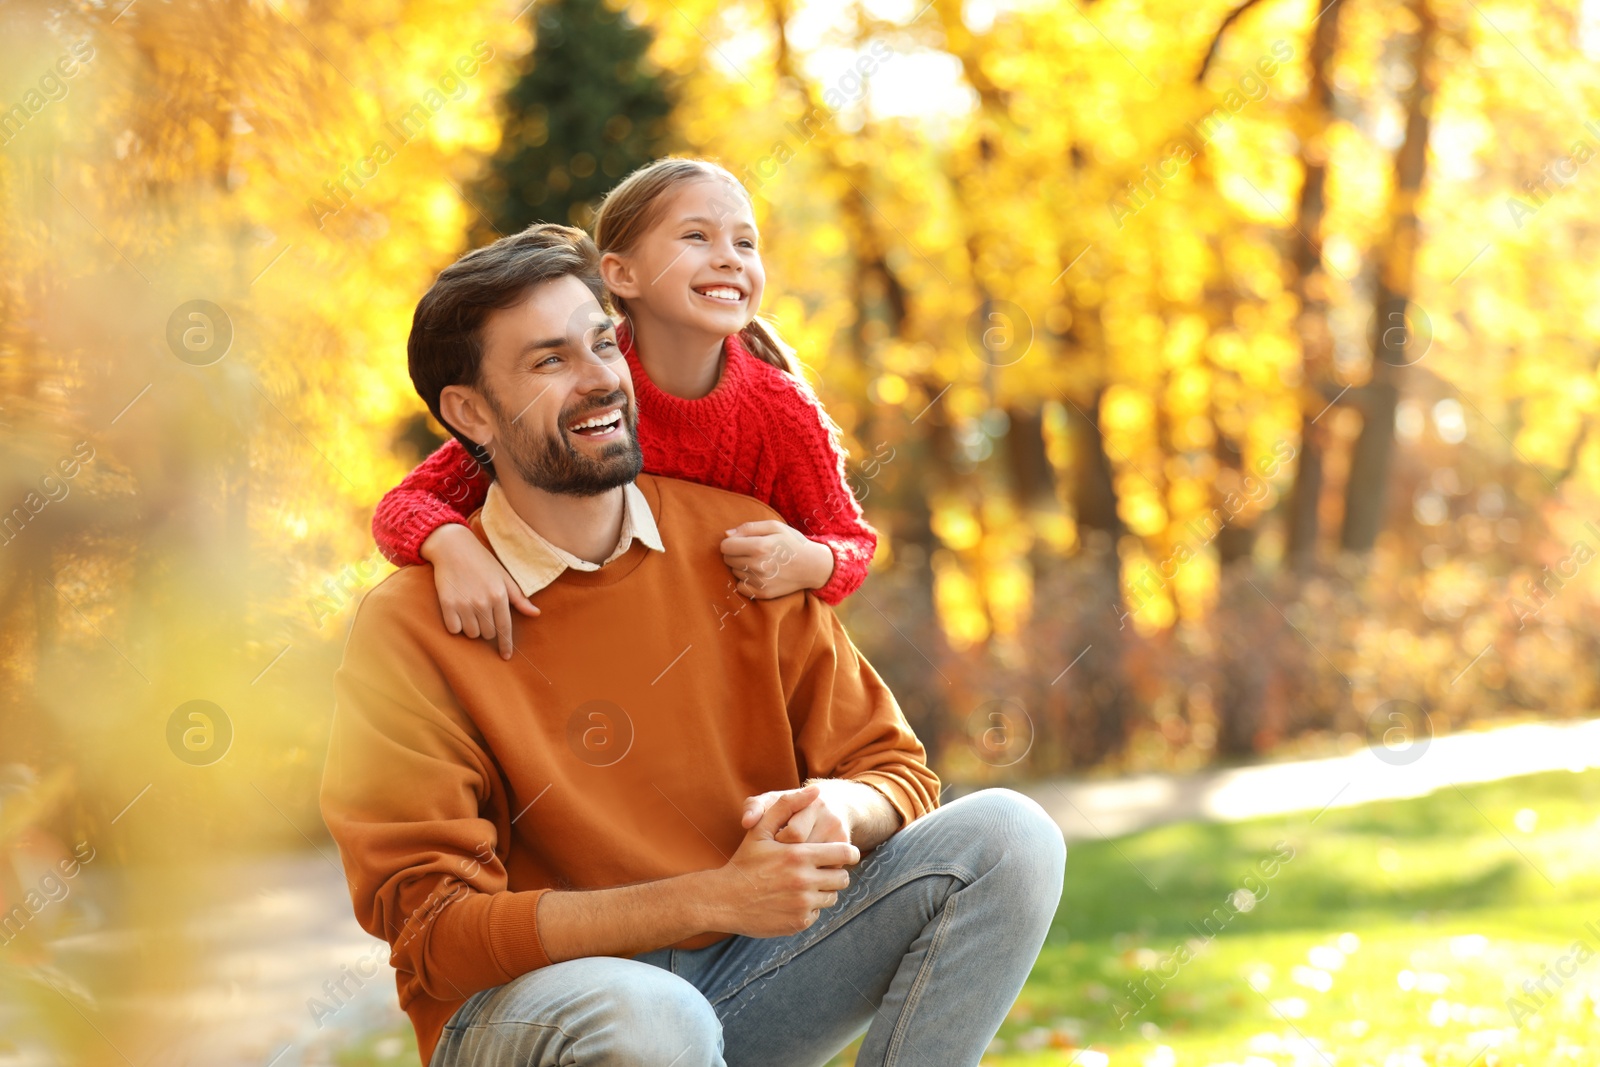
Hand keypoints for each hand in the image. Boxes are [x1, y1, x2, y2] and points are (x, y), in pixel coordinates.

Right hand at [420, 524, 539, 659]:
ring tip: (469, 610)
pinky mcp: (447, 604)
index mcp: (499, 596)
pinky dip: (456, 625)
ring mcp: (464, 604)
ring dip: (471, 627)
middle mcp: (483, 602)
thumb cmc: (482, 562)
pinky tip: (457, 612)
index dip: (505, 645)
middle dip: (487, 629)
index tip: (506, 657)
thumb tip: (536, 614)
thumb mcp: (504, 577)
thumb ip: (519, 598)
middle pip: (487, 634)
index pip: (505, 629)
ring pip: (471, 633)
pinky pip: (454, 629)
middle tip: (482, 613)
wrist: (453, 547)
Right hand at [707, 784, 859, 937]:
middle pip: (842, 878)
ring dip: (823, 890)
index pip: (844, 853)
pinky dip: (809, 907)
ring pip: (831, 897)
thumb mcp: (761, 829)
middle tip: (820, 870)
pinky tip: (791, 900)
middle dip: (835, 872)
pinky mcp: (798, 923)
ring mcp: (802, 904)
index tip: (845, 853)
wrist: (723, 900)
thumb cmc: (744, 862)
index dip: (848, 853)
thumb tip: (816, 790)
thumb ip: (788, 805)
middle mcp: (804, 881)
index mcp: (799, 855)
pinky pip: (817, 913)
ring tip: (804, 884)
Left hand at [720, 521, 834, 598]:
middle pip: (728, 560)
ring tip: (761, 562)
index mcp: (760, 546)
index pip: (725, 547)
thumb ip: (748, 528)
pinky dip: (746, 580)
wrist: (812, 566)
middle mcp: (758, 565)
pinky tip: (760, 574)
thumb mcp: (774, 527)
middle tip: (754, 552)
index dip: (731, 542)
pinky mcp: (763, 593)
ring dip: (742, 567)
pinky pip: (740, 586)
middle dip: (736, 554)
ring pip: (734, 572)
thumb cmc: (791, 543)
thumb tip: (726, 535)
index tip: (741, 542)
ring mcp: (760, 582)